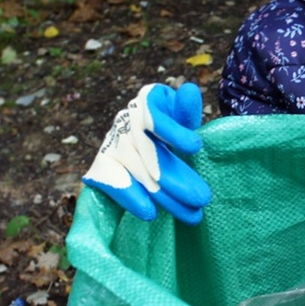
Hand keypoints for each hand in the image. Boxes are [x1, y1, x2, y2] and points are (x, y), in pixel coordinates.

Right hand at [82, 82, 211, 224]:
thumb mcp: (182, 118)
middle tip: (203, 198)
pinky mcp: (101, 165)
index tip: (196, 147)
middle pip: (150, 151)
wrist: (147, 144)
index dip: (173, 130)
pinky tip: (150, 213)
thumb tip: (190, 91)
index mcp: (149, 99)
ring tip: (191, 215)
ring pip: (139, 172)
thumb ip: (185, 111)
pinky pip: (114, 183)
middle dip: (178, 177)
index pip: (155, 115)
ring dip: (166, 196)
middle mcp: (127, 118)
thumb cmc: (172, 129)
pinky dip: (132, 198)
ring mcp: (113, 141)